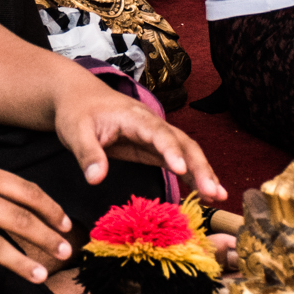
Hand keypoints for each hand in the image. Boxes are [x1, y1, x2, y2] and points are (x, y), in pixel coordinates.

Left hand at [52, 75, 225, 202]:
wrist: (79, 97)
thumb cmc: (77, 111)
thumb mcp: (74, 131)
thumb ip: (87, 154)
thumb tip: (95, 179)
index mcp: (134, 116)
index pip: (157, 133)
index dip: (171, 150)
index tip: (181, 169)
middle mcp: (151, 124)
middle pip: (182, 142)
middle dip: (199, 166)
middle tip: (213, 191)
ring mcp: (155, 136)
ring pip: (186, 151)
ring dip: (203, 172)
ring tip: (219, 196)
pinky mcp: (153, 148)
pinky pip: (178, 160)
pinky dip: (193, 175)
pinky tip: (206, 193)